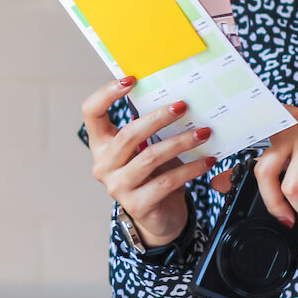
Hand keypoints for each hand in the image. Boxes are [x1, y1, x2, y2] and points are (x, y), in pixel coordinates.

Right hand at [82, 76, 215, 246]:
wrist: (158, 217)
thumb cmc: (154, 175)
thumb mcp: (147, 148)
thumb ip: (151, 128)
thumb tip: (176, 98)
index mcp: (102, 145)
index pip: (91, 113)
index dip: (106, 94)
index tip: (130, 79)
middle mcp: (104, 165)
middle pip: (127, 135)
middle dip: (157, 118)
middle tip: (182, 106)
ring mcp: (118, 187)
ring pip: (149, 158)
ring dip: (180, 142)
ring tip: (203, 133)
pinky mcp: (137, 205)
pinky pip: (167, 181)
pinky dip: (190, 168)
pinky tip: (207, 160)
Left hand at [211, 105, 297, 229]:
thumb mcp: (289, 162)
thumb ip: (256, 170)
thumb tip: (217, 184)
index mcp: (276, 123)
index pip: (245, 141)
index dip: (229, 158)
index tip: (215, 184)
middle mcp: (291, 123)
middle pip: (264, 172)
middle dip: (274, 204)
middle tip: (286, 219)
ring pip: (291, 186)